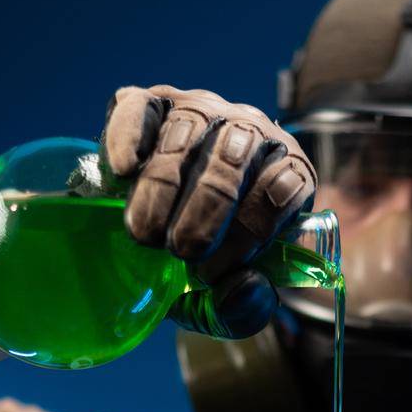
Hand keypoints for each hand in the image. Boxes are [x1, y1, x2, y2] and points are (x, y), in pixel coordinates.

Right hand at [102, 84, 316, 337]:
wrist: (158, 229)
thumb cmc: (203, 260)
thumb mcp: (224, 297)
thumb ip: (241, 309)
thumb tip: (245, 289)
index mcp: (287, 171)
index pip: (284, 187)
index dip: (250, 232)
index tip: (211, 271)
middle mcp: (250, 131)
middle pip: (234, 156)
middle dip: (206, 210)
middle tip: (178, 250)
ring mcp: (202, 109)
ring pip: (190, 130)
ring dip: (164, 185)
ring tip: (145, 231)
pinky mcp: (152, 103)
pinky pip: (142, 107)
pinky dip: (130, 136)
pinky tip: (124, 171)